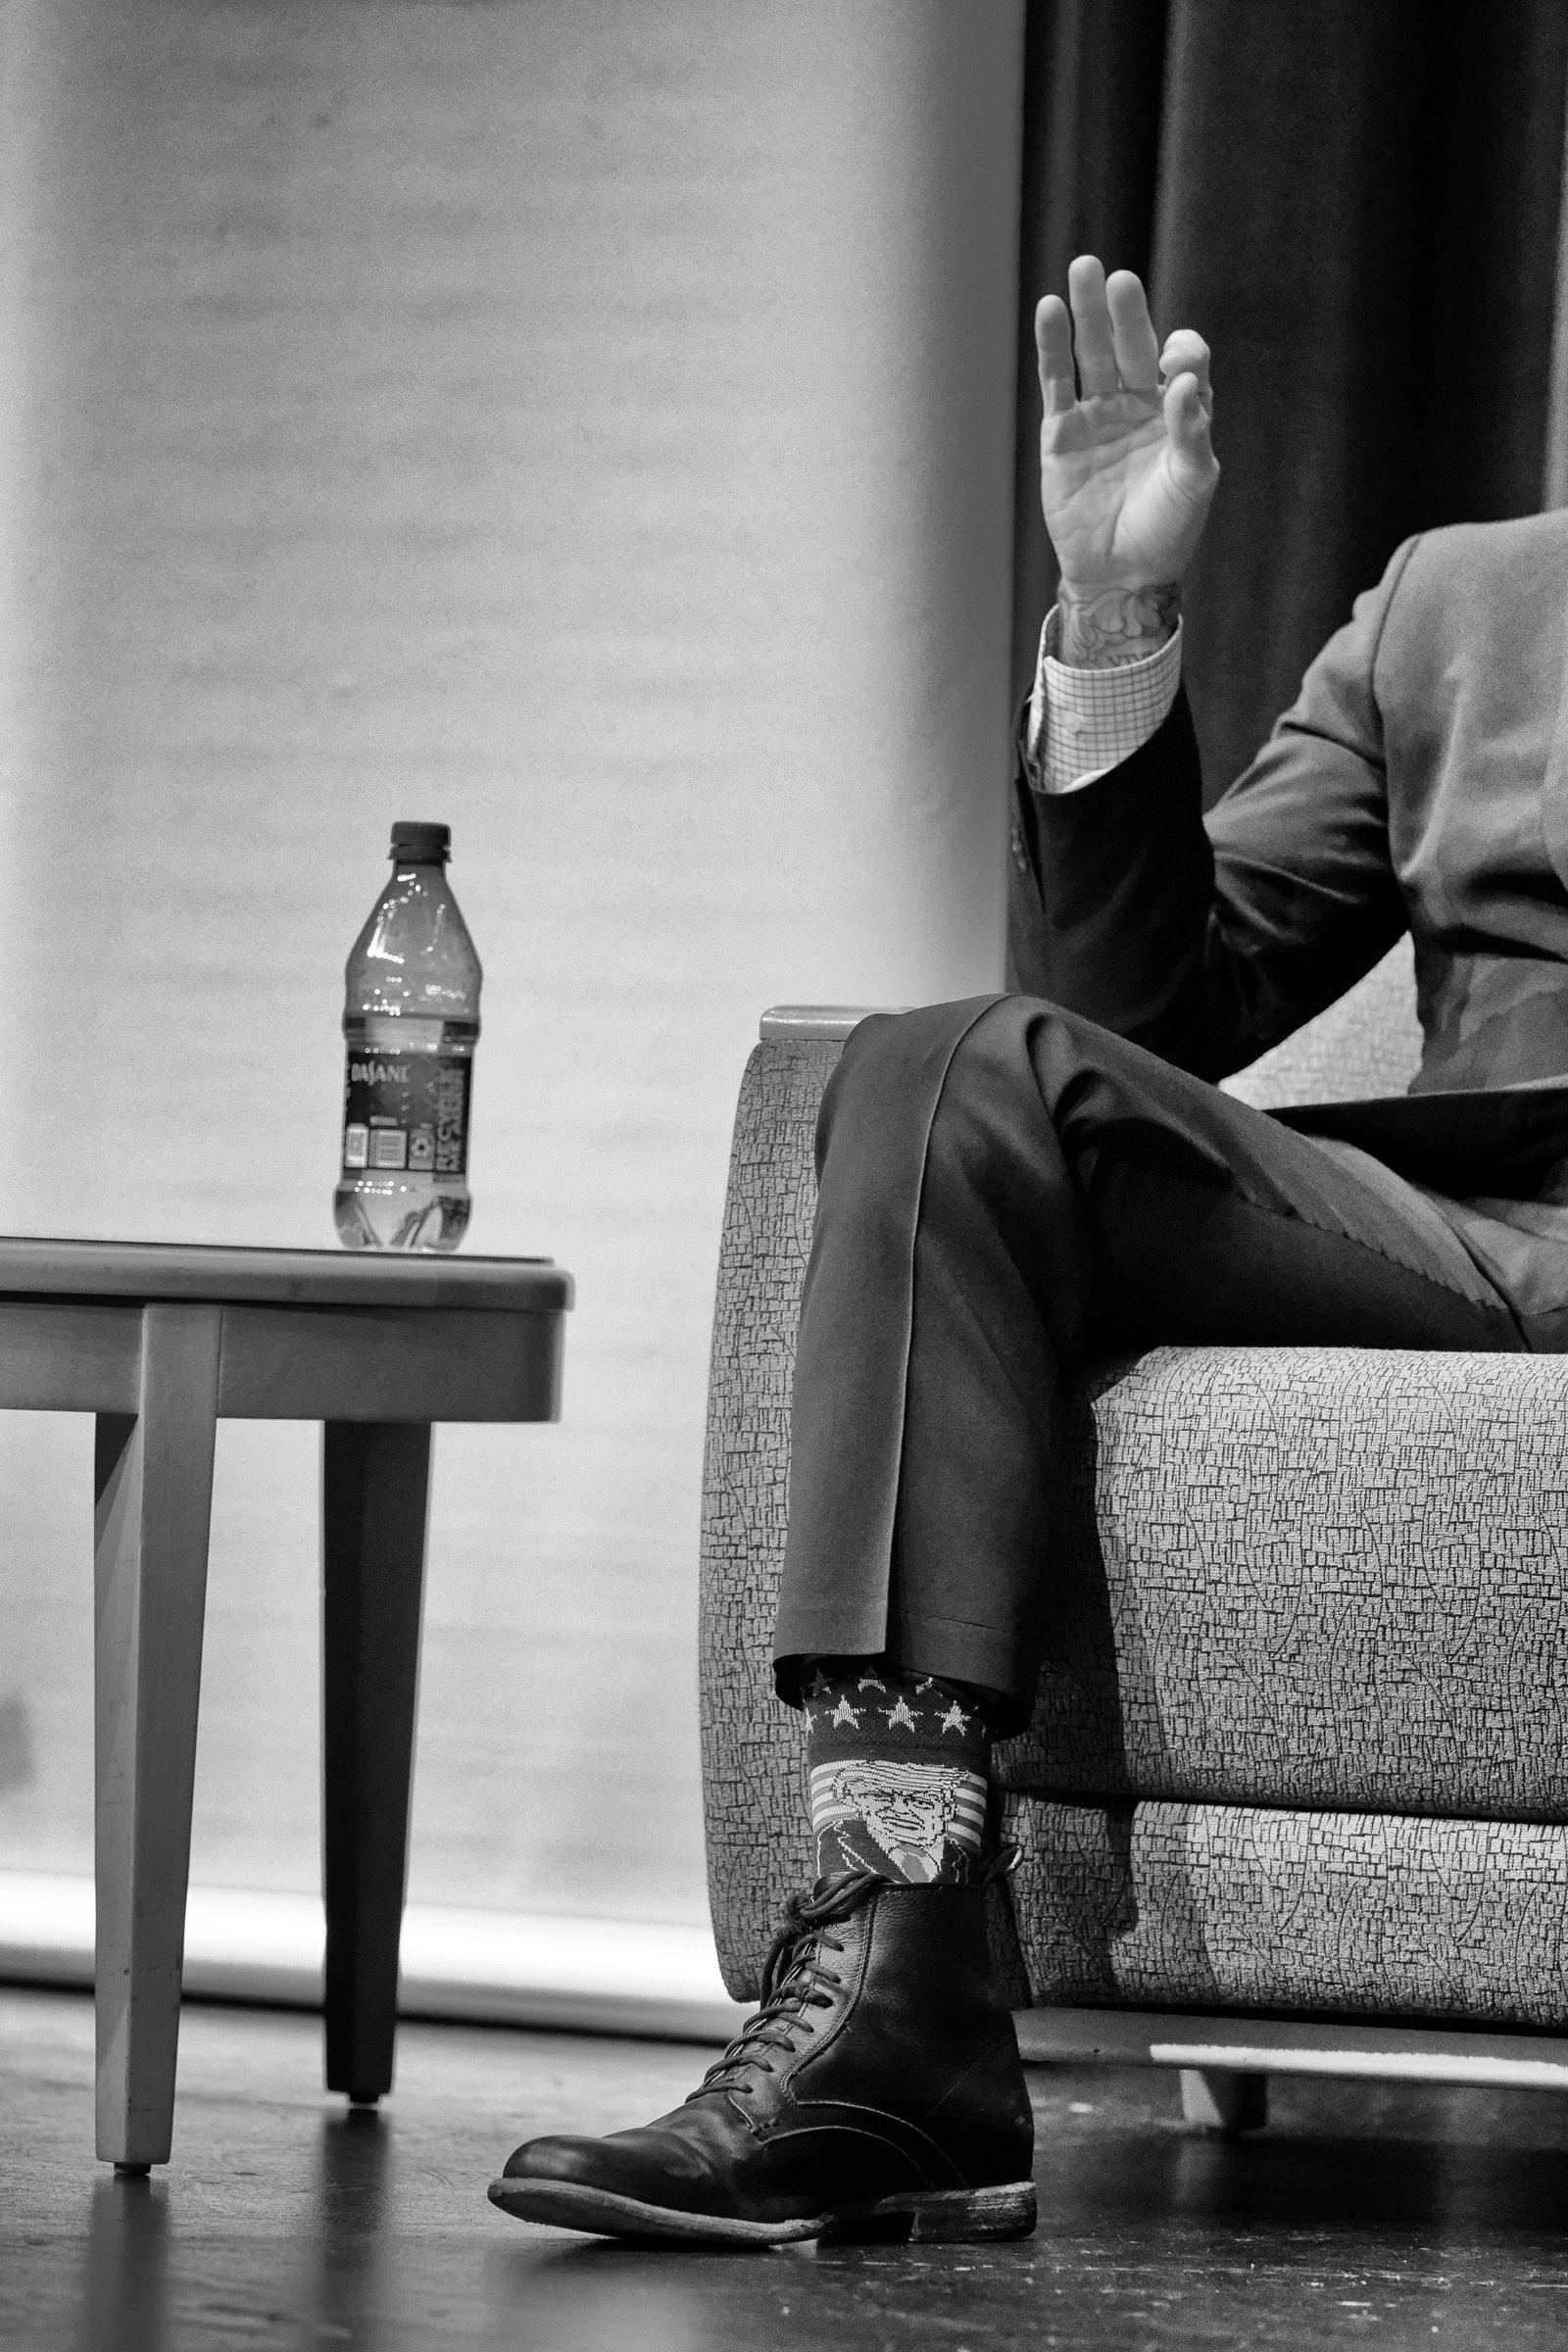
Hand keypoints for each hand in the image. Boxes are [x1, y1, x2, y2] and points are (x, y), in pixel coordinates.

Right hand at [1036, 256, 1217, 598]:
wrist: (1121, 573)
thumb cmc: (1168, 530)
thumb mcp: (1193, 483)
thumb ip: (1193, 431)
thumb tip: (1185, 381)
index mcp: (1180, 410)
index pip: (1184, 360)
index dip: (1182, 353)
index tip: (1175, 367)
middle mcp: (1140, 402)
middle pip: (1133, 344)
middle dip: (1125, 312)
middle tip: (1116, 279)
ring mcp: (1099, 413)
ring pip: (1093, 353)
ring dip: (1087, 313)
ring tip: (1082, 270)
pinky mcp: (1062, 431)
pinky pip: (1058, 382)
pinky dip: (1053, 347)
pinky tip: (1050, 311)